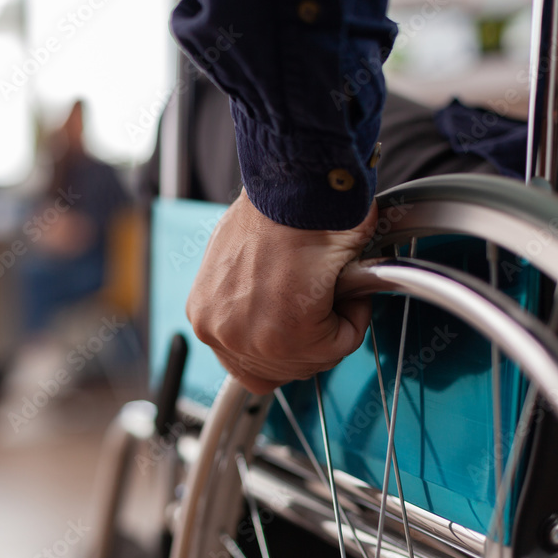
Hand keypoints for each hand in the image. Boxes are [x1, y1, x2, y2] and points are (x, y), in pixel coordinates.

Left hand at [185, 190, 376, 393]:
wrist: (289, 189)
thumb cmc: (270, 212)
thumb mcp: (238, 263)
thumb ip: (249, 299)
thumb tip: (277, 312)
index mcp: (205, 314)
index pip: (249, 363)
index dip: (286, 340)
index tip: (302, 310)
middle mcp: (217, 332)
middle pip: (281, 368)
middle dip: (311, 335)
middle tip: (319, 294)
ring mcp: (249, 339)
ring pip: (313, 359)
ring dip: (332, 324)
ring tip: (327, 284)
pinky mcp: (285, 336)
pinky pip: (337, 346)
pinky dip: (351, 317)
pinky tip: (339, 283)